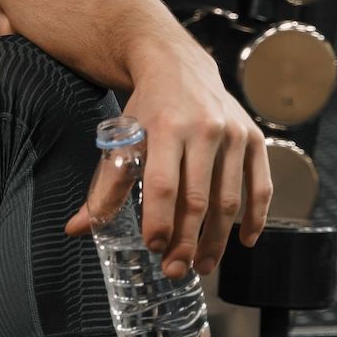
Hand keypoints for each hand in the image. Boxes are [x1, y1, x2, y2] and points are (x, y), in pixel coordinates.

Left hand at [62, 52, 273, 279]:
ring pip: (229, 199)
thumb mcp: (122, 140)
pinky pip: (261, 186)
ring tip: (202, 266)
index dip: (159, 221)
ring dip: (217, 239)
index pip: (162, 184)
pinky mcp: (254, 139)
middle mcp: (203, 130)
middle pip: (197, 198)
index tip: (153, 249)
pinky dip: (256, 217)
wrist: (178, 66)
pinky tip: (244, 242)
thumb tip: (76, 229)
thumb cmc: (146, 110)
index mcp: (164, 128)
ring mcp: (233, 134)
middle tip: (176, 270)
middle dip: (186, 240)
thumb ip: (105, 187)